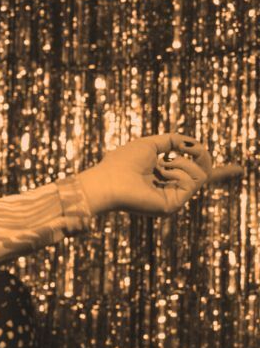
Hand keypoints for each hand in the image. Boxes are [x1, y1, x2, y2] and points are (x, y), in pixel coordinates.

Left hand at [74, 134, 242, 216]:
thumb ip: (173, 141)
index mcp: (164, 178)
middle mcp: (170, 190)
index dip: (220, 173)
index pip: (196, 176)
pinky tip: (161, 174)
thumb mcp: (151, 144)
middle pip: (205, 173)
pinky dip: (179, 171)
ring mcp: (173, 199)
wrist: (108, 179)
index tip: (240, 170)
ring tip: (162, 166)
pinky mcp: (173, 206)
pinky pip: (193, 181)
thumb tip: (190, 143)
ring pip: (201, 174)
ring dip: (183, 162)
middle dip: (200, 154)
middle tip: (187, 148)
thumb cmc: (122, 162)